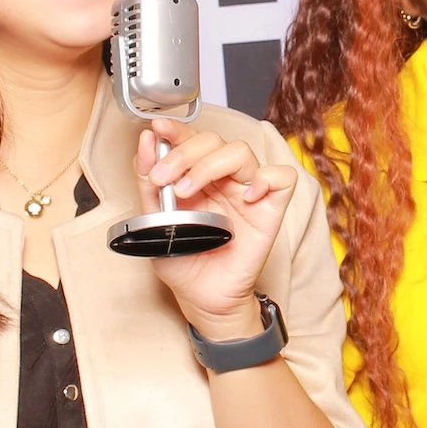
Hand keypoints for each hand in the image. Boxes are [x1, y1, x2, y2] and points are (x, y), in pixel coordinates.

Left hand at [134, 119, 297, 334]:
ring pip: (241, 152)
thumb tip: (145, 144)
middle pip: (214, 141)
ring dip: (209, 165)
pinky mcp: (271, 209)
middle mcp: (223, 179)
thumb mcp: (154, 222)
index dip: (177, 130)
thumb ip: (148, 185)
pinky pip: (282, 178)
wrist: (203, 299)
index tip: (157, 128)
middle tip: (164, 178)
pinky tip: (246, 196)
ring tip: (187, 191)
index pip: (191, 140)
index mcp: (197, 177)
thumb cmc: (184, 263)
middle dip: (184, 153)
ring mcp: (248, 191)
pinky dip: (265, 179)